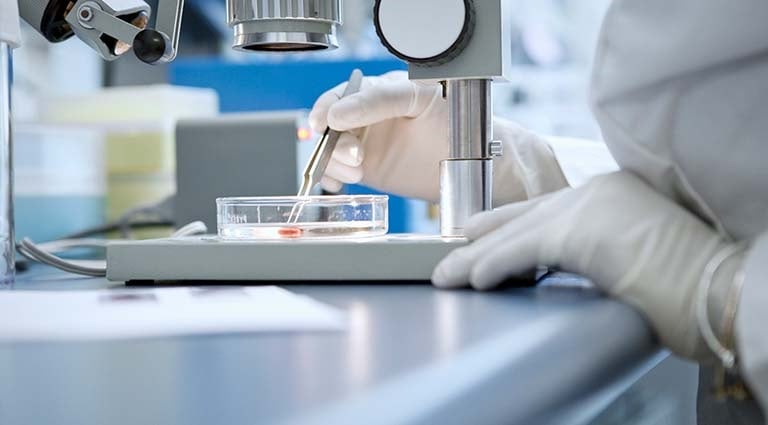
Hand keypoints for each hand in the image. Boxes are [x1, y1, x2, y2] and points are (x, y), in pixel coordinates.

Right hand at [309, 72, 568, 202]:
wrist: (473, 158)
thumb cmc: (455, 119)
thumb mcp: (418, 98)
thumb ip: (378, 100)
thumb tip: (337, 113)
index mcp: (376, 91)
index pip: (340, 96)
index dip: (325, 108)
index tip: (323, 124)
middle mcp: (366, 117)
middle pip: (329, 126)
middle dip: (333, 142)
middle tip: (354, 156)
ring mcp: (365, 143)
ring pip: (330, 150)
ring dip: (333, 163)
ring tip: (357, 172)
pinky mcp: (368, 169)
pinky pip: (338, 172)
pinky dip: (331, 178)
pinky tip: (339, 184)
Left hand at [432, 171, 741, 360]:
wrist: (718, 287)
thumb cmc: (688, 281)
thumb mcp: (633, 251)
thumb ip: (597, 245)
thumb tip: (568, 262)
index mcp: (612, 191)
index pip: (549, 205)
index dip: (513, 221)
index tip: (488, 232)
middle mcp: (596, 190)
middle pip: (525, 214)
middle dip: (486, 233)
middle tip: (456, 245)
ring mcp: (587, 206)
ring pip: (517, 233)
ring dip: (477, 258)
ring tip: (449, 275)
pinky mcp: (579, 231)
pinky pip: (521, 251)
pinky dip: (493, 266)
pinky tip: (475, 279)